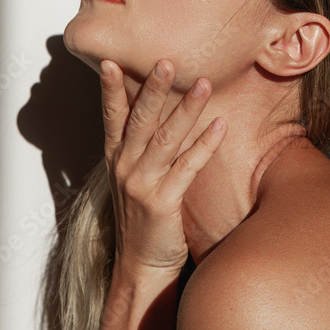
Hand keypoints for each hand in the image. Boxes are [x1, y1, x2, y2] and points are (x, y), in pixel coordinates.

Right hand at [100, 58, 226, 275]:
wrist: (140, 268)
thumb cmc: (142, 218)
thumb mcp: (132, 177)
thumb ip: (139, 145)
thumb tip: (154, 108)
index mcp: (115, 158)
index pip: (111, 116)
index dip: (110, 90)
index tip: (109, 61)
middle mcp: (125, 168)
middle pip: (139, 121)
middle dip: (153, 89)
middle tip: (167, 62)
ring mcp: (142, 185)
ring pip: (166, 139)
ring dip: (187, 109)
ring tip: (204, 83)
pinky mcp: (163, 203)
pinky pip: (188, 167)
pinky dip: (205, 145)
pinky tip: (220, 125)